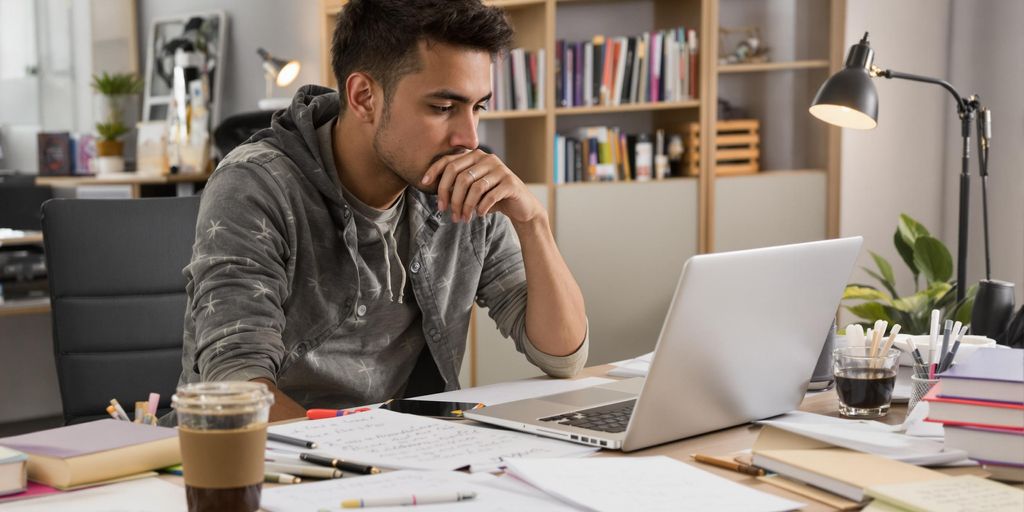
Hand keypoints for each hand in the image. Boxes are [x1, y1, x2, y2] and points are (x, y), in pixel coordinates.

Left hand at [421, 149, 542, 223]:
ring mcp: (500, 169)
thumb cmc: (491, 197)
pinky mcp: (510, 183)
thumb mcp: (472, 190)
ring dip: (466, 206)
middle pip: (460, 176)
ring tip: (463, 219)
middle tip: (448, 212)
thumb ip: (457, 186)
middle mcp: (487, 158)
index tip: (424, 184)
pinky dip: (481, 208)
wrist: (520, 207)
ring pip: (474, 188)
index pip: (450, 161)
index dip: (435, 171)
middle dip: (451, 197)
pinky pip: (489, 196)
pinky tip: (479, 215)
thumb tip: (436, 192)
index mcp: (475, 156)